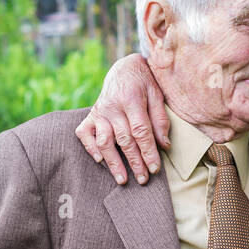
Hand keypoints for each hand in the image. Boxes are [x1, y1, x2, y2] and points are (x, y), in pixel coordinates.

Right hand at [75, 53, 171, 185]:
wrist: (124, 68)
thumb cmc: (145, 83)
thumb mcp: (157, 94)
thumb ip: (160, 119)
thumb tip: (164, 145)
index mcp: (131, 99)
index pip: (141, 131)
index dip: (148, 152)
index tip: (155, 169)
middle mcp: (112, 106)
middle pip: (124, 140)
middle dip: (134, 162)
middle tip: (143, 180)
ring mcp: (99, 111)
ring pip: (104, 141)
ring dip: (113, 162)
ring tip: (122, 180)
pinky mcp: (90, 115)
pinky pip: (84, 134)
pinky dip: (90, 148)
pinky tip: (100, 161)